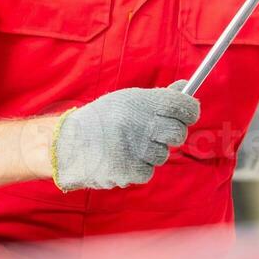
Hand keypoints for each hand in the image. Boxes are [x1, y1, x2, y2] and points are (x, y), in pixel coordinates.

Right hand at [51, 83, 199, 190]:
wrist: (68, 144)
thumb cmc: (102, 119)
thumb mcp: (127, 99)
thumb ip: (159, 96)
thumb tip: (186, 87)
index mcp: (141, 101)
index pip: (183, 105)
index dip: (190, 110)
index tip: (187, 113)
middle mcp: (140, 123)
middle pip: (178, 133)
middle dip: (171, 134)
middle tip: (157, 133)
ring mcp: (135, 148)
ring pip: (162, 155)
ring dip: (150, 153)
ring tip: (128, 146)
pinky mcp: (128, 170)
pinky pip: (148, 171)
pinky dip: (138, 168)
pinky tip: (122, 158)